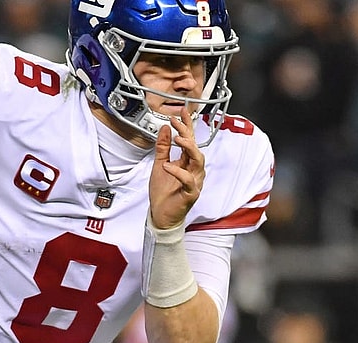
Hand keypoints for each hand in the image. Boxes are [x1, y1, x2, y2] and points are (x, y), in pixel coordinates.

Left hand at [148, 111, 204, 228]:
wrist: (161, 215)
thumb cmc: (163, 193)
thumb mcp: (159, 164)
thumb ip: (162, 147)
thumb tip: (164, 129)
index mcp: (186, 162)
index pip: (190, 140)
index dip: (187, 125)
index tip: (181, 112)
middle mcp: (193, 170)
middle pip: (195, 147)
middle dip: (187, 133)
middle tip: (176, 123)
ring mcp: (194, 181)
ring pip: (198, 161)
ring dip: (188, 148)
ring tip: (176, 139)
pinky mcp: (191, 193)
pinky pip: (188, 181)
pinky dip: (178, 172)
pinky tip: (167, 166)